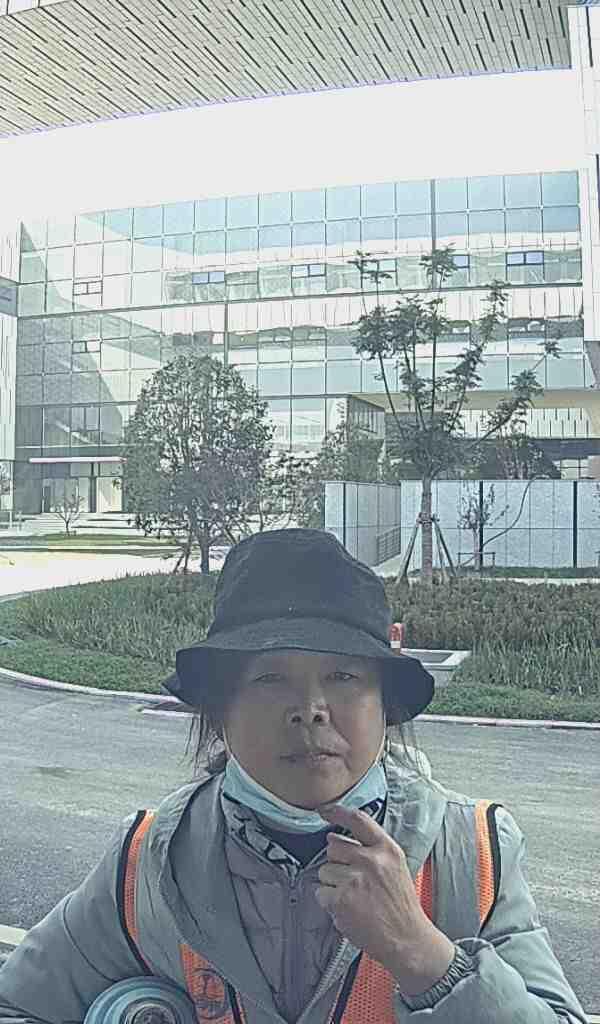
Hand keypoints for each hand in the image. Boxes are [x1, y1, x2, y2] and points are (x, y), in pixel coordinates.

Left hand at [315, 805, 454, 994]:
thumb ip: (370, 850)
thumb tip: (334, 838)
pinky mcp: (341, 900)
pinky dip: (328, 902)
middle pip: (333, 847)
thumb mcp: (395, 868)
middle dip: (337, 862)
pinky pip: (320, 892)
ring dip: (333, 884)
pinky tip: (347, 909)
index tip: (324, 810)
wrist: (407, 940)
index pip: (358, 820)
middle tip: (352, 881)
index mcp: (387, 849)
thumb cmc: (400, 906)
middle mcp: (371, 860)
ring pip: (325, 871)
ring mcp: (354, 880)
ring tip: (354, 898)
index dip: (337, 812)